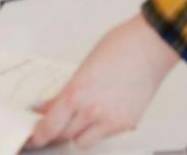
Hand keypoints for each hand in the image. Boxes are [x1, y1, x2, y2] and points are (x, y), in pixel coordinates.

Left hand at [27, 14, 178, 148]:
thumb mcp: (84, 66)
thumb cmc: (122, 46)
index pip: (49, 126)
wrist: (152, 46)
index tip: (35, 136)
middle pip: (64, 135)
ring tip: (82, 118)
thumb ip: (66, 91)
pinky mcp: (126, 124)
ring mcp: (110, 120)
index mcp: (76, 92)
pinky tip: (104, 112)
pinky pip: (105, 135)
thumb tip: (50, 106)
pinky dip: (101, 128)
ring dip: (79, 133)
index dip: (39, 135)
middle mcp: (92, 110)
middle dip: (57, 130)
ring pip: (83, 141)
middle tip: (56, 123)